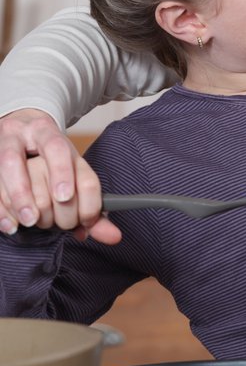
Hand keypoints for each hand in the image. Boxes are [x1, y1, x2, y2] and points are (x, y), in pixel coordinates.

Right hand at [0, 109, 119, 243]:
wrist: (20, 128)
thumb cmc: (50, 165)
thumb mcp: (75, 182)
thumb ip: (92, 211)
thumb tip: (114, 237)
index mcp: (68, 148)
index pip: (83, 174)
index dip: (88, 203)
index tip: (84, 221)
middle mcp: (41, 139)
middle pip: (49, 173)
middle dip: (55, 207)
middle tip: (55, 223)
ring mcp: (12, 143)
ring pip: (15, 168)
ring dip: (24, 201)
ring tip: (32, 221)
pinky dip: (2, 208)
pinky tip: (11, 225)